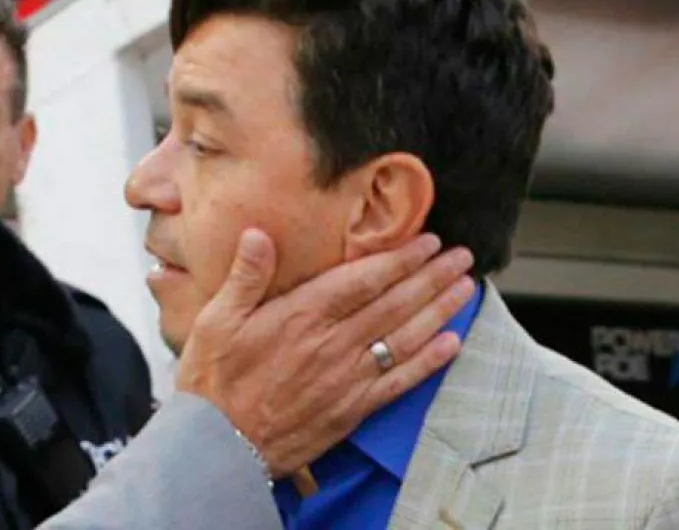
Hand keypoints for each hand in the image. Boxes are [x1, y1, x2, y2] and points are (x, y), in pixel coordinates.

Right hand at [174, 230, 474, 475]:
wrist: (217, 445)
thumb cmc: (213, 380)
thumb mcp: (214, 320)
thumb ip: (244, 277)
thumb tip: (258, 234)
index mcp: (300, 316)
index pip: (363, 280)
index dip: (400, 259)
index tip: (427, 241)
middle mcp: (331, 344)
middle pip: (394, 304)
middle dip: (431, 277)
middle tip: (462, 257)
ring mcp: (346, 379)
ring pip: (405, 338)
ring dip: (439, 311)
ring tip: (465, 289)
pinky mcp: (351, 410)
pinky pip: (399, 382)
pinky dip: (429, 362)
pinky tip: (451, 344)